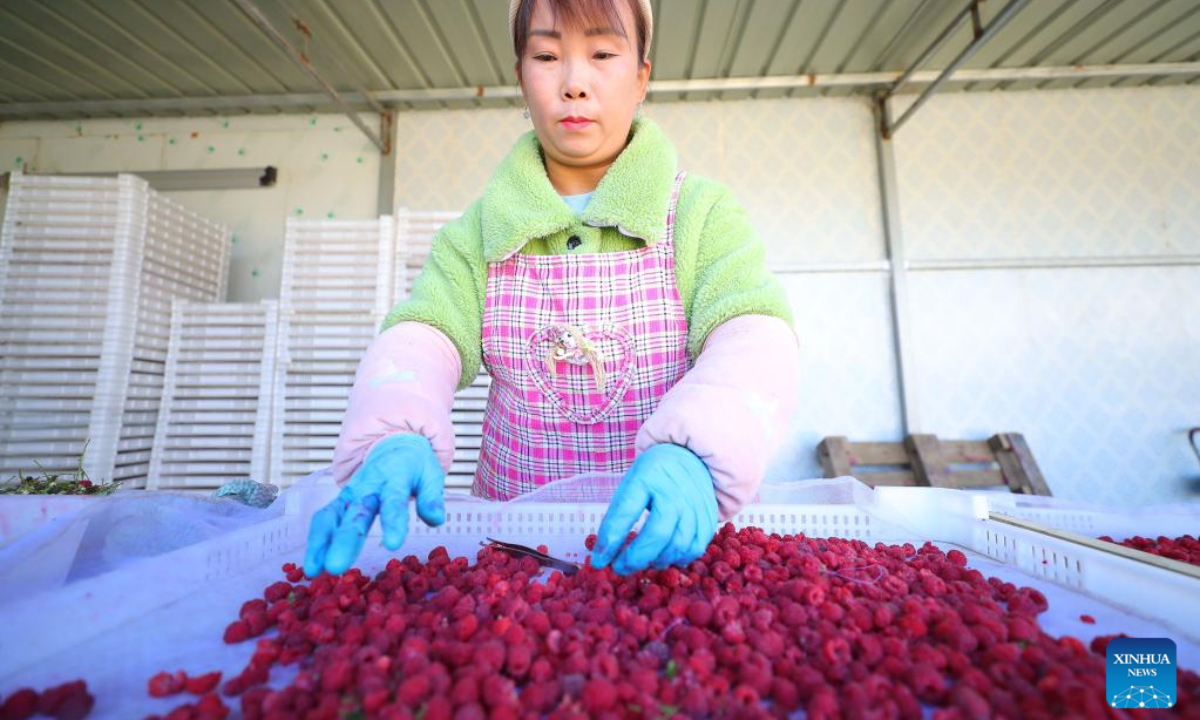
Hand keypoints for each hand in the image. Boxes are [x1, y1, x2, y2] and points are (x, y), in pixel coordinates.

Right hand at [304, 433, 444, 576]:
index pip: (393, 501)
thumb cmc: (415, 466)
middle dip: (345, 540)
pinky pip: (324, 518)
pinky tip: (311, 567)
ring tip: (313, 571)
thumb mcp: (431, 475)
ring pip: (331, 516)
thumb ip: (432, 498)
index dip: (393, 522)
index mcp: (394, 478)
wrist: (395, 442)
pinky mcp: (340, 501)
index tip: (393, 544)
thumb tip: (437, 520)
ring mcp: (350, 494)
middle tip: (336, 567)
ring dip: (321, 543)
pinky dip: (316, 541)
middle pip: (355, 513)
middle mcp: (367, 486)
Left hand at [590, 443, 718, 575]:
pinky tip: (665, 555)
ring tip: (643, 561)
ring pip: (678, 546)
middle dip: (635, 558)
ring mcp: (696, 504)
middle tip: (620, 568)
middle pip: (657, 534)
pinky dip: (678, 559)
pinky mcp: (709, 517)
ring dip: (656, 561)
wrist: (689, 458)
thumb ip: (618, 517)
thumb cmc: (652, 477)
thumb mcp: (630, 485)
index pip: (626, 512)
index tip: (599, 561)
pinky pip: (695, 549)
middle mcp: (675, 489)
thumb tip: (603, 557)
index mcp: (648, 476)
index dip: (611, 541)